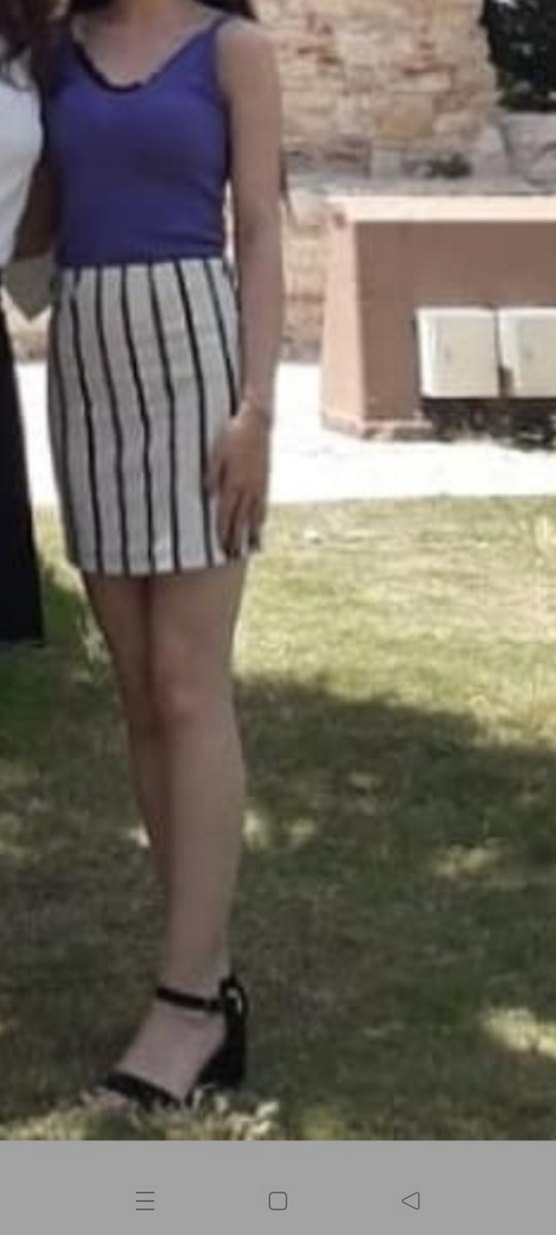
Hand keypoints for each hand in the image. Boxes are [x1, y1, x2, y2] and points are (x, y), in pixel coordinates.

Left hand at [205, 407, 270, 557]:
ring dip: (253, 534)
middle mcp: (247, 488)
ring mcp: (258, 485)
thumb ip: (211, 474)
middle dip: (237, 539)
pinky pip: (263, 504)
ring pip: (255, 516)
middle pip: (241, 520)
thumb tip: (207, 495)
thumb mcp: (216, 451)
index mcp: (233, 483)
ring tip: (252, 549)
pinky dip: (261, 518)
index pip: (226, 514)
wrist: (257, 422)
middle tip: (233, 556)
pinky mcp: (265, 480)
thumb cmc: (232, 434)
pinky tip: (261, 525)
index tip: (221, 548)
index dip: (223, 532)